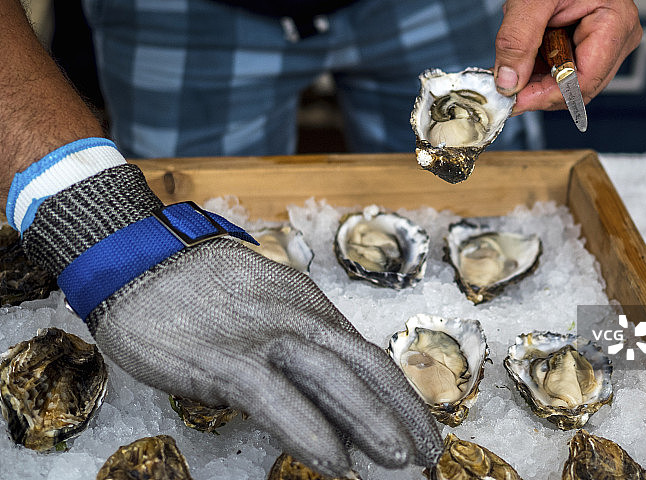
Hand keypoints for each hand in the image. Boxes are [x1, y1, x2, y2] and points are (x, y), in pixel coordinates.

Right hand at [21, 164, 441, 476]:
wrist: (142, 260)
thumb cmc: (201, 290)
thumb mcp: (262, 309)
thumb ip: (293, 348)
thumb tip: (318, 398)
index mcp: (309, 308)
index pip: (366, 355)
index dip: (400, 395)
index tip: (423, 427)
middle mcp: (298, 319)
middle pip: (364, 367)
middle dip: (402, 413)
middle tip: (429, 453)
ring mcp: (265, 337)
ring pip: (333, 380)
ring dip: (372, 422)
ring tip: (403, 460)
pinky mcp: (225, 358)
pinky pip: (277, 399)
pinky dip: (310, 431)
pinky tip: (335, 461)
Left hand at [493, 0, 640, 113]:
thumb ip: (517, 40)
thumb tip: (508, 83)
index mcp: (616, 23)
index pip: (584, 82)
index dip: (546, 96)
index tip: (512, 100)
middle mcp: (619, 37)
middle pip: (578, 87)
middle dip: (539, 89)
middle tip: (504, 86)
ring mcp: (607, 41)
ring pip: (568, 81)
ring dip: (537, 78)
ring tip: (512, 59)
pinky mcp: (591, 42)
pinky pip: (563, 69)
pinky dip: (539, 68)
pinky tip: (523, 53)